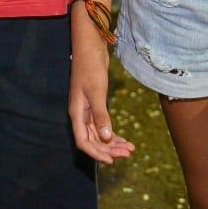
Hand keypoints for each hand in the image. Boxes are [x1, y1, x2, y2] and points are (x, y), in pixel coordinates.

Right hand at [69, 27, 134, 163]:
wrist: (90, 47)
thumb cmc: (91, 67)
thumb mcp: (97, 91)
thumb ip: (100, 115)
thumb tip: (107, 138)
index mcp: (77, 112)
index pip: (83, 141)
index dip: (96, 153)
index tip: (112, 161)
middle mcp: (81, 114)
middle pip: (93, 140)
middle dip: (109, 149)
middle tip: (128, 153)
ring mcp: (88, 109)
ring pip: (99, 134)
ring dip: (113, 143)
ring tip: (130, 149)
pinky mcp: (96, 104)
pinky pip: (103, 125)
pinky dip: (113, 133)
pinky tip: (124, 139)